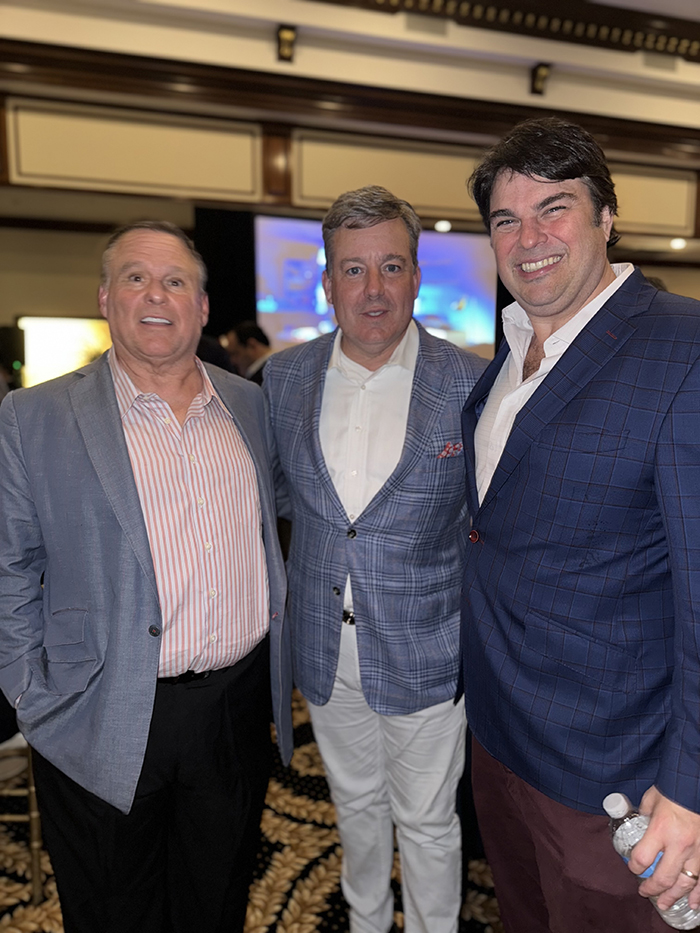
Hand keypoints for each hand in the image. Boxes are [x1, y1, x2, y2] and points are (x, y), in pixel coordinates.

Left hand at [629, 786, 699, 910]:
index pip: (642, 858)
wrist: (694, 784)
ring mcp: (697, 850)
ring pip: (685, 883)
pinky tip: (694, 903)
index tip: (632, 868)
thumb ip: (644, 816)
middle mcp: (679, 844)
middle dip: (652, 889)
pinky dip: (699, 894)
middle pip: (663, 877)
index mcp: (660, 829)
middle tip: (645, 892)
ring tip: (665, 904)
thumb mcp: (651, 800)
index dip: (634, 867)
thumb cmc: (672, 790)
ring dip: (674, 896)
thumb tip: (639, 825)